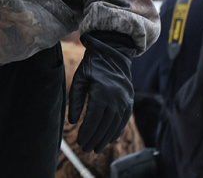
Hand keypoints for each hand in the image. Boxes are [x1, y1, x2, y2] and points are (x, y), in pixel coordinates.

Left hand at [67, 33, 135, 152]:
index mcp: (103, 93)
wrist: (113, 54)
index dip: (87, 133)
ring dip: (106, 139)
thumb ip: (76, 100)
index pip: (94, 119)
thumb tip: (73, 121)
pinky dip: (117, 131)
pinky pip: (124, 120)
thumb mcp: (80, 79)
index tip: (80, 142)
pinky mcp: (129, 101)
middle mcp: (116, 99)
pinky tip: (110, 139)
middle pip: (105, 125)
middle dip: (95, 139)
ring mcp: (125, 101)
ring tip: (97, 148)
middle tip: (87, 149)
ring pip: (115, 125)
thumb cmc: (92, 65)